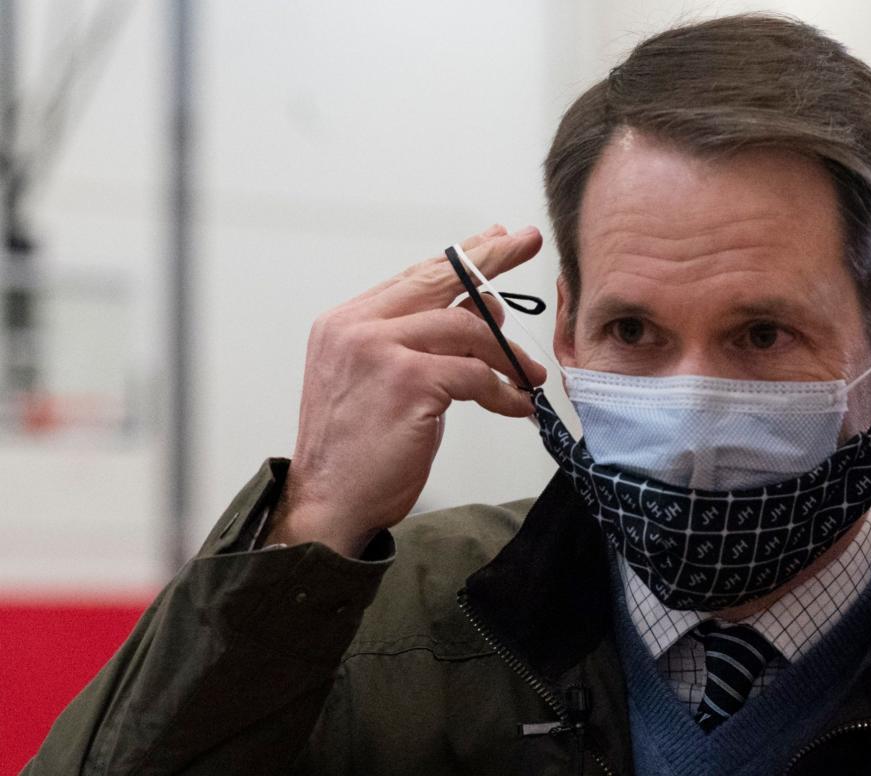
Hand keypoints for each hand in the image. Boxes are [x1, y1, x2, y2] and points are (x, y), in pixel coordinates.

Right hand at [266, 224, 547, 556]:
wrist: (329, 504)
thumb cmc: (358, 451)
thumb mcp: (380, 381)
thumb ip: (415, 344)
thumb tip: (475, 315)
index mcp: (346, 323)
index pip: (415, 277)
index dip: (461, 257)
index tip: (495, 237)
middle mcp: (357, 327)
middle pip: (438, 279)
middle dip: (491, 259)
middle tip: (527, 243)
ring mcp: (379, 350)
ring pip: (466, 328)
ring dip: (505, 354)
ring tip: (528, 375)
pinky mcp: (406, 381)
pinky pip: (474, 374)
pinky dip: (502, 390)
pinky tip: (516, 405)